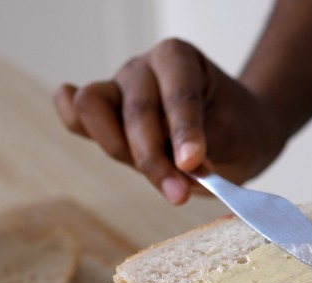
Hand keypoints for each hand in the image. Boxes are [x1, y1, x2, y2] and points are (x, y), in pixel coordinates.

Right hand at [54, 39, 285, 204]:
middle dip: (153, 158)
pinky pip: (76, 117)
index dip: (183, 132)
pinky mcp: (103, 114)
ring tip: (158, 180)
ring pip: (94, 108)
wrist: (235, 132)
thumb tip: (179, 168)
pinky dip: (81, 128)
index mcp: (180, 59)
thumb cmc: (236, 129)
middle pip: (135, 109)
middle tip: (179, 194)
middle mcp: (144, 68)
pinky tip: (95, 138)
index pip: (177, 95)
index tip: (193, 165)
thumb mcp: (235, 138)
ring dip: (120, 150)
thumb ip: (206, 149)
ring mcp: (118, 88)